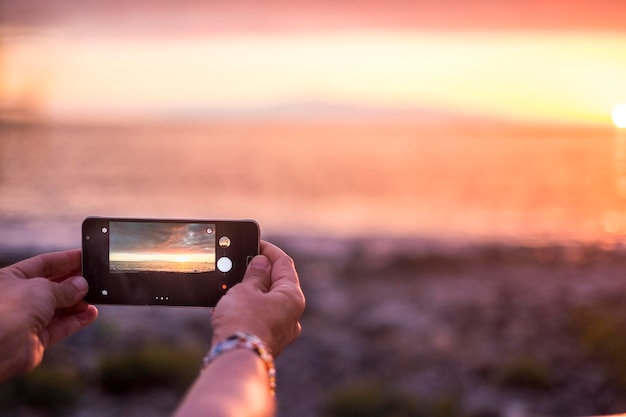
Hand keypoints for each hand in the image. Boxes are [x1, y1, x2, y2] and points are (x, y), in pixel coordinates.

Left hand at [0, 249, 97, 381]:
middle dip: (72, 283)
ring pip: (57, 308)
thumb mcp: (42, 288)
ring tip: (94, 297)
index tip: (84, 257)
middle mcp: (15, 298)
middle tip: (93, 278)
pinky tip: (90, 314)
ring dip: (77, 303)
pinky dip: (76, 321)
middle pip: (51, 286)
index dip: (64, 260)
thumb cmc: (7, 311)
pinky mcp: (34, 340)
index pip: (42, 264)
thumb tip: (81, 285)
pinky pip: (59, 327)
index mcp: (9, 278)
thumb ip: (65, 287)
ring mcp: (24, 320)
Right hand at [211, 241, 304, 356]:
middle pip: (279, 284)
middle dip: (260, 273)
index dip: (269, 251)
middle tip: (243, 263)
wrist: (235, 359)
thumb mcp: (246, 290)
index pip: (284, 264)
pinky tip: (232, 307)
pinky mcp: (269, 343)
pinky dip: (249, 309)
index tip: (256, 243)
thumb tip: (262, 262)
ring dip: (253, 292)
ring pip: (269, 303)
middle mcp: (293, 315)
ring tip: (233, 285)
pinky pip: (261, 319)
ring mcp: (283, 331)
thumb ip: (255, 274)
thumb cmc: (243, 322)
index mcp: (292, 297)